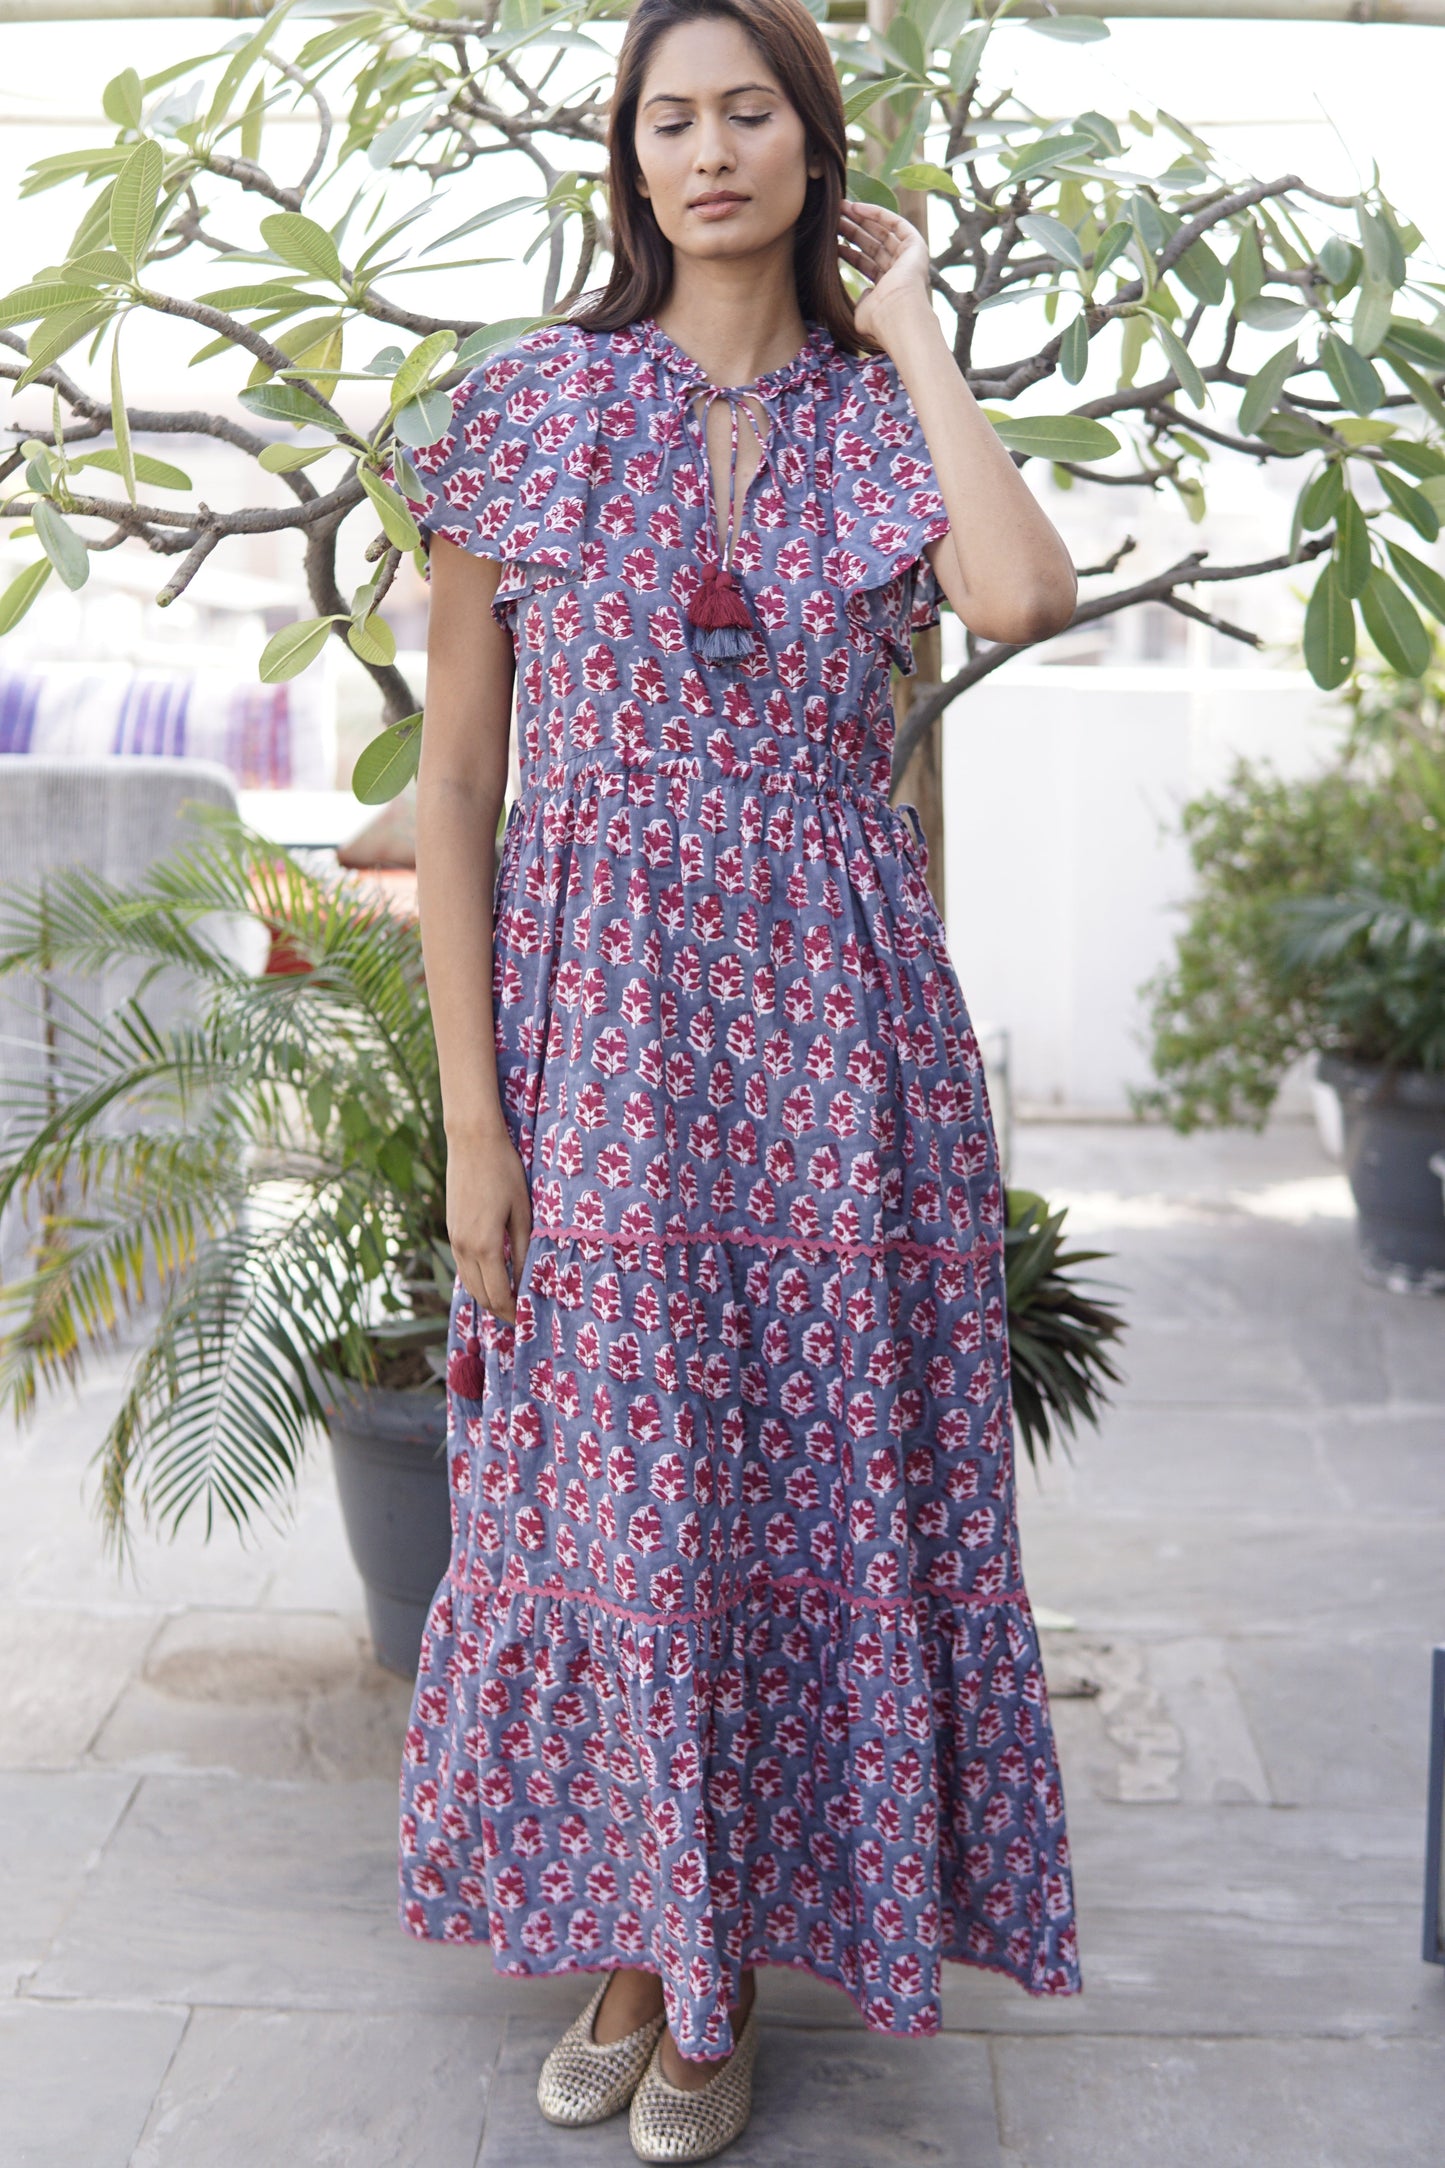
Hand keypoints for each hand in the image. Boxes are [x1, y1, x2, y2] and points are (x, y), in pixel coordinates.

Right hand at [447, 1127, 531, 1324]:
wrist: (472, 1141)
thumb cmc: (504, 1172)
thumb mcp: (522, 1212)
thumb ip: (523, 1250)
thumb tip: (527, 1282)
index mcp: (484, 1245)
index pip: (498, 1295)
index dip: (513, 1313)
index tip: (528, 1321)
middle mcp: (464, 1247)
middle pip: (481, 1295)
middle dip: (500, 1311)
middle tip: (522, 1318)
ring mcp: (454, 1239)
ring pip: (469, 1283)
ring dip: (488, 1297)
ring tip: (510, 1302)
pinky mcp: (452, 1229)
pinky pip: (464, 1266)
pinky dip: (478, 1279)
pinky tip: (495, 1276)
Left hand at [838, 198, 932, 347]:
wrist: (897, 314)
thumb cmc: (878, 319)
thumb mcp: (862, 311)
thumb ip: (861, 300)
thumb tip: (863, 293)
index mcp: (888, 288)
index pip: (866, 263)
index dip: (848, 250)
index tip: (831, 239)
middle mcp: (900, 271)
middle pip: (873, 245)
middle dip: (853, 230)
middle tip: (834, 218)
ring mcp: (909, 258)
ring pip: (882, 232)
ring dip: (861, 219)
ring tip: (841, 207)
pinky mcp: (916, 246)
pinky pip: (895, 223)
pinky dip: (877, 213)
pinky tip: (857, 207)